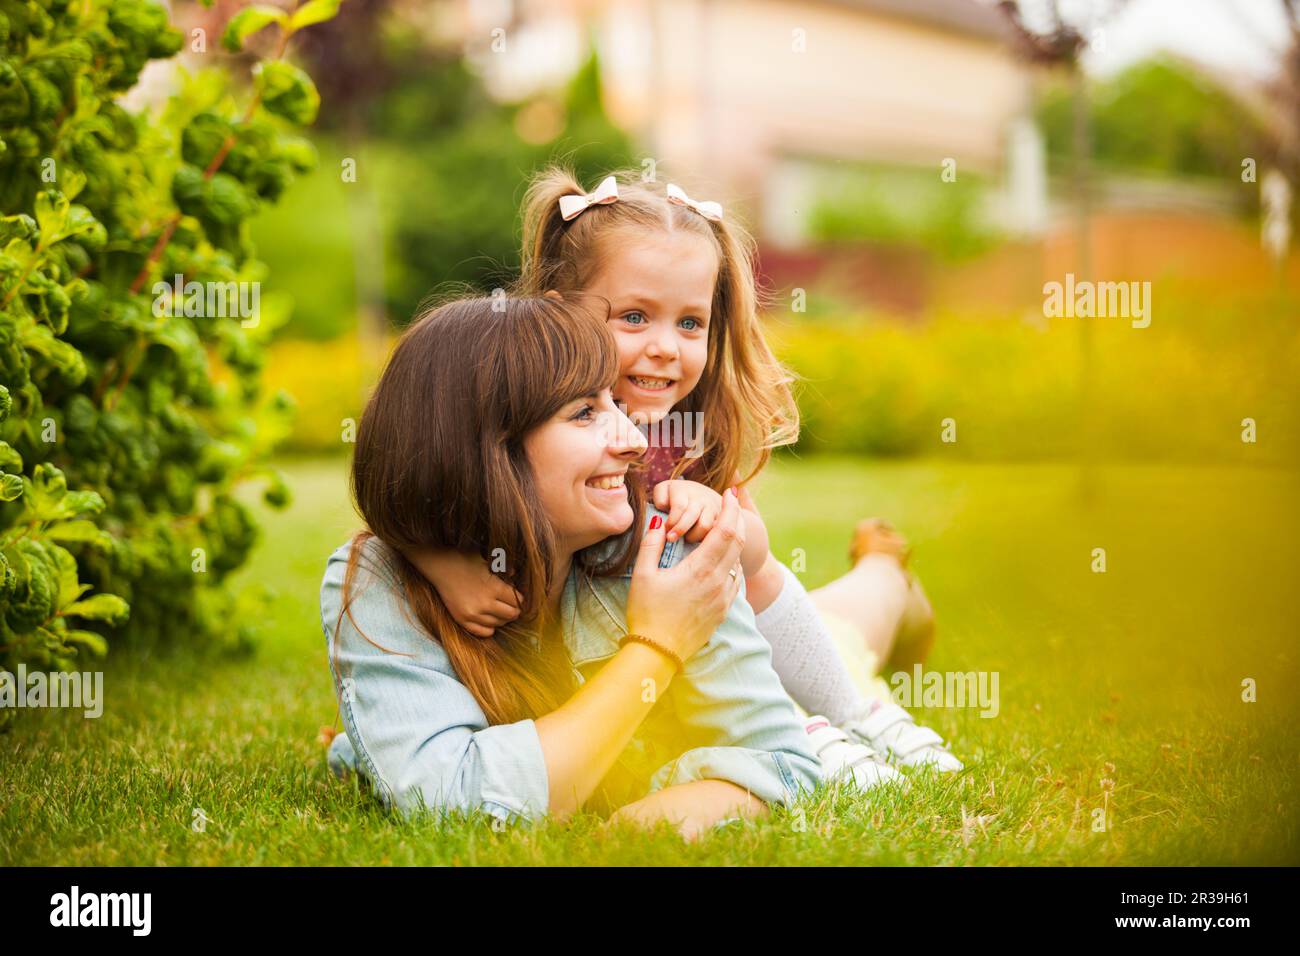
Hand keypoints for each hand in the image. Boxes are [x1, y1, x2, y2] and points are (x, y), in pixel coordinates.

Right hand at [404, 547, 520, 638]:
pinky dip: (490, 628)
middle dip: (515, 609)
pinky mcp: (462, 620)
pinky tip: (490, 620)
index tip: (518, 595)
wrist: (440, 566)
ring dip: (503, 618)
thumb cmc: (465, 559)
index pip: (517, 600)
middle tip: (512, 605)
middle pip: (511, 614)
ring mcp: (473, 614)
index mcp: (494, 588)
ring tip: (501, 610)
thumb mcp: (488, 561)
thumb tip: (516, 575)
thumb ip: (505, 569)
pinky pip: (483, 632)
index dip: (520, 597)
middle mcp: (485, 604)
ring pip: (499, 624)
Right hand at [625, 488, 746, 661]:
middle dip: (737, 519)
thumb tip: (657, 522)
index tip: (729, 494)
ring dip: (735, 543)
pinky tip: (723, 563)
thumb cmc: (646, 614)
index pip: (724, 530)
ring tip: (725, 530)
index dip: (730, 509)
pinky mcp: (722, 612)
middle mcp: (717, 582)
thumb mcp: (642, 576)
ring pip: (738, 562)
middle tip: (731, 504)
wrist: (657, 653)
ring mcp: (722, 598)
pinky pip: (734, 581)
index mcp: (699, 569)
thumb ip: (650, 545)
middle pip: (737, 542)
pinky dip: (732, 565)